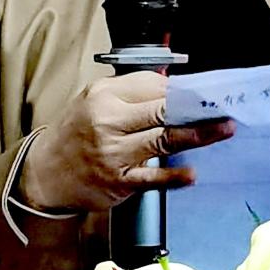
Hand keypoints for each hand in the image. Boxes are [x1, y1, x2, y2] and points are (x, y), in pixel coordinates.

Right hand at [20, 72, 233, 211]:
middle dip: (196, 108)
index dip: (182, 89)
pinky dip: (174, 177)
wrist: (44, 173)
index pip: (153, 87)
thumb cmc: (76, 132)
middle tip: (223, 106)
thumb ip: (131, 90)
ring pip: (163, 140)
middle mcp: (108, 124)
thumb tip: (172, 87)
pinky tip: (192, 174)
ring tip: (224, 129)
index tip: (206, 91)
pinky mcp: (120, 182)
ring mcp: (115, 155)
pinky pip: (152, 178)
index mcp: (104, 98)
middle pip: (162, 111)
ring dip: (198, 136)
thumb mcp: (94, 99)